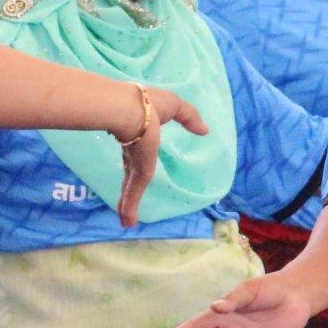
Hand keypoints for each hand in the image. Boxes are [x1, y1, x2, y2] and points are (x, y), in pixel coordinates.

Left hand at [113, 86, 207, 228]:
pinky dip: (130, 208)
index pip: (136, 153)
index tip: (132, 172)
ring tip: (125, 222)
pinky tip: (127, 223)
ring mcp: (133, 164)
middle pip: (130, 175)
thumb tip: (205, 130)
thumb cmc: (152, 104)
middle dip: (127, 189)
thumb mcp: (174, 107)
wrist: (132, 110)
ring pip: (129, 188)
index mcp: (139, 136)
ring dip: (127, 205)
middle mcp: (132, 152)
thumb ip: (189, 118)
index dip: (134, 163)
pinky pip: (134, 195)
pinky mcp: (137, 173)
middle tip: (123, 204)